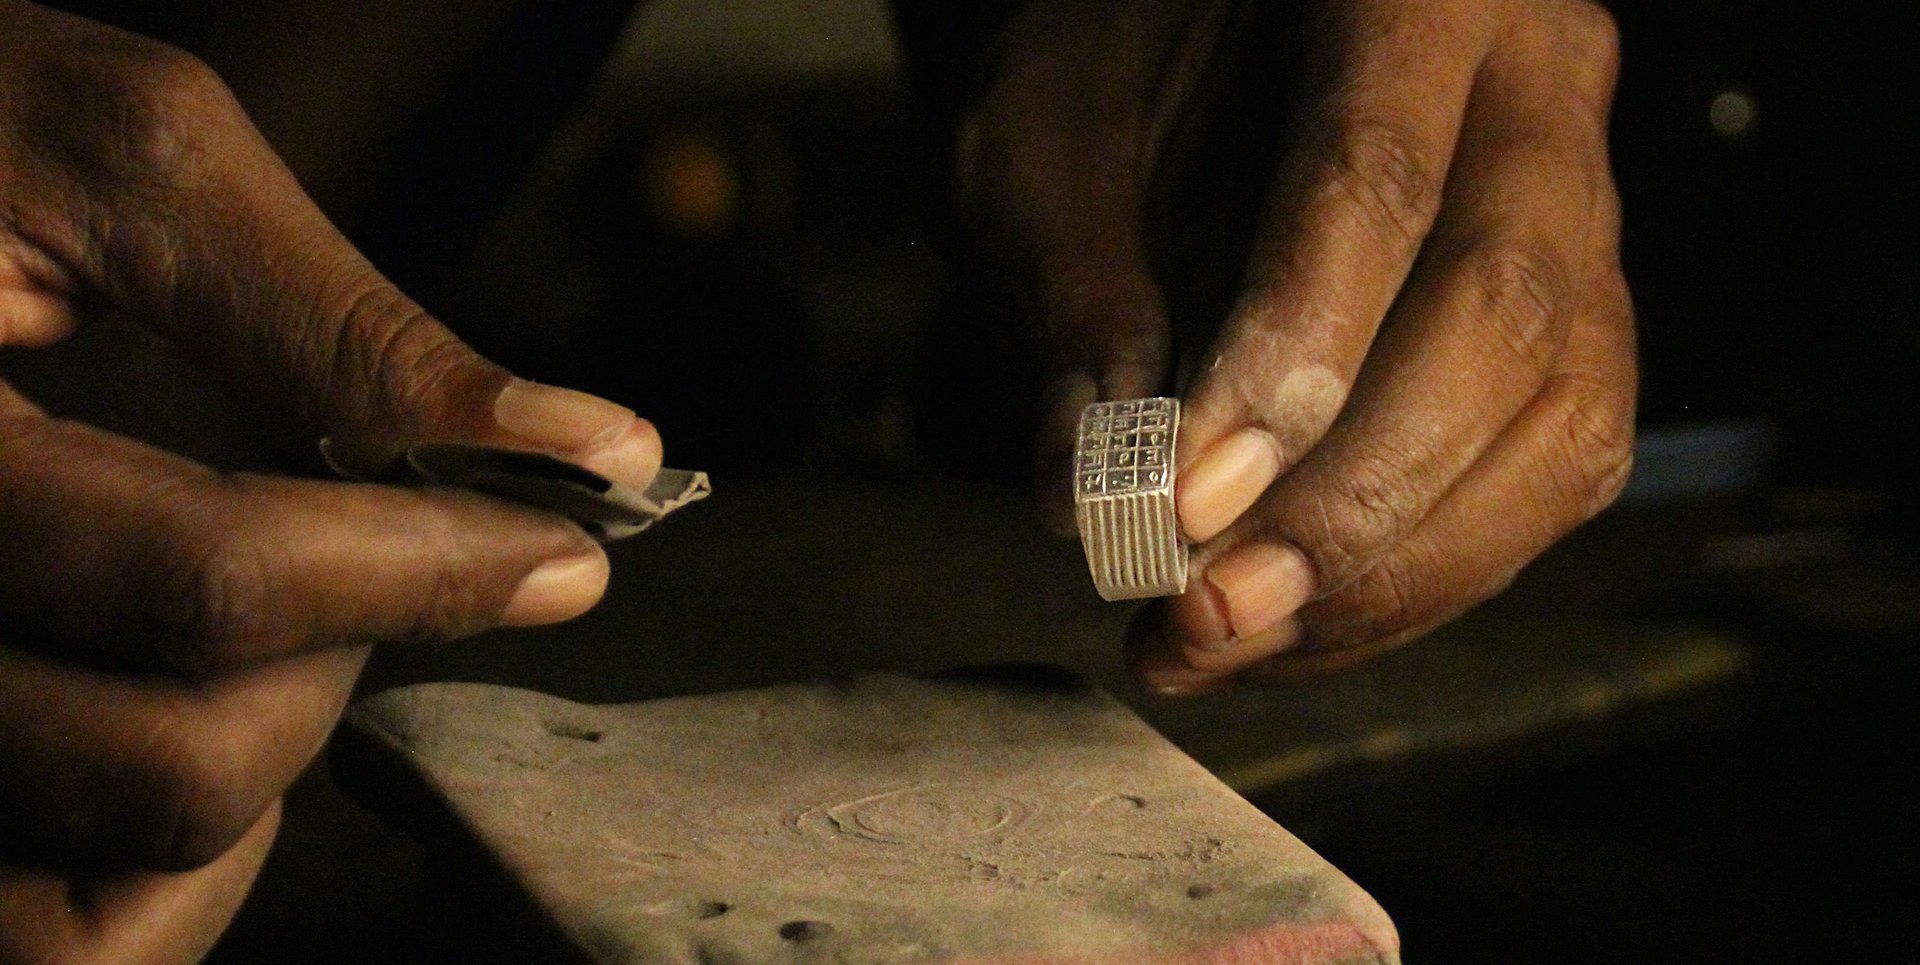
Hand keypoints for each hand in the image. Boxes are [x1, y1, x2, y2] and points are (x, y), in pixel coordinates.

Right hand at [0, 4, 660, 961]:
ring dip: (253, 770)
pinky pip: (54, 932)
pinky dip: (160, 866)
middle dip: (339, 664)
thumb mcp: (125, 167)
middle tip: (374, 553)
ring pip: (109, 898)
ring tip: (269, 620)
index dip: (435, 566)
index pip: (211, 581)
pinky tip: (191, 703)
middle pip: (176, 774)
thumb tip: (591, 452)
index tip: (568, 548)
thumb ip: (346, 329)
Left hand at [959, 0, 1634, 690]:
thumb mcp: (1042, 137)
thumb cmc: (1117, 64)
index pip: (1373, 188)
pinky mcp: (1580, 328)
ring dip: (1394, 573)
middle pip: (1501, 317)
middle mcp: (1535, 94)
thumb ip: (1065, 289)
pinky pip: (1547, 477)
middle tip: (1209, 609)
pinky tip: (1295, 623)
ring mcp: (1582, 216)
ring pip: (1560, 424)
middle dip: (1353, 502)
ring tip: (1231, 639)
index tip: (1184, 504)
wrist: (1198, 38)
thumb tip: (1087, 492)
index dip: (1289, 360)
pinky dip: (1421, 578)